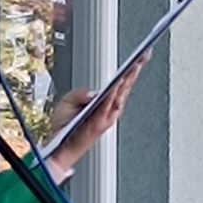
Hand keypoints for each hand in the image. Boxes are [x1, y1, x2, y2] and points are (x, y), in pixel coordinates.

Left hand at [44, 56, 146, 179]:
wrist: (58, 147)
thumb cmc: (64, 126)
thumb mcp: (68, 101)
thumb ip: (80, 93)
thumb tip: (94, 92)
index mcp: (103, 103)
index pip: (121, 84)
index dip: (131, 70)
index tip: (140, 56)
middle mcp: (108, 110)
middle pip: (125, 86)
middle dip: (135, 70)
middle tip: (144, 55)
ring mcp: (106, 117)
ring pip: (120, 94)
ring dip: (129, 79)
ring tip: (135, 65)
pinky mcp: (100, 123)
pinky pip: (108, 104)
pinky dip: (114, 92)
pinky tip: (119, 81)